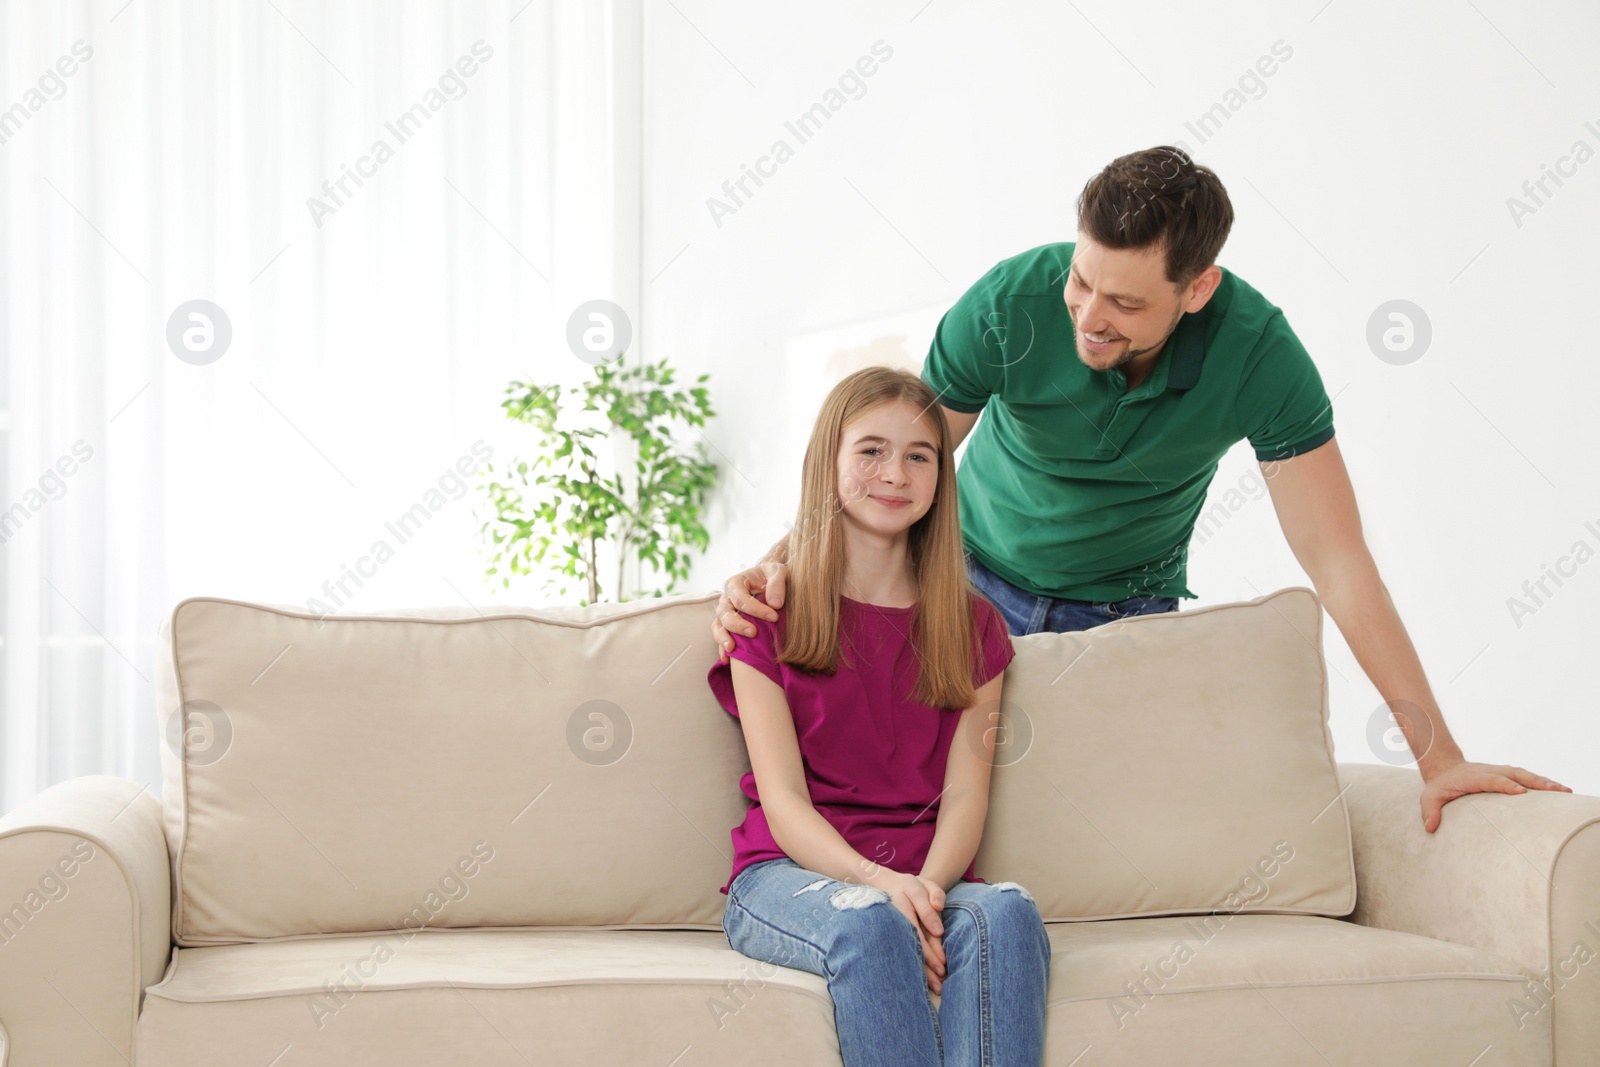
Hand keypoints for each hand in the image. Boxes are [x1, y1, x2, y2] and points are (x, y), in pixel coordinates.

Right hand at [714, 560, 789, 662]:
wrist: (770, 581)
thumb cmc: (772, 576)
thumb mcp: (777, 572)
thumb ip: (777, 583)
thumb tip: (776, 604)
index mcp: (735, 584)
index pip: (741, 598)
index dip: (756, 608)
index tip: (774, 617)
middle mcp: (726, 599)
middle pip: (725, 613)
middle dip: (738, 624)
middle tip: (753, 633)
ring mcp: (725, 614)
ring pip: (719, 626)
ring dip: (724, 638)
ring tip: (732, 648)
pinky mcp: (727, 627)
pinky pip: (720, 637)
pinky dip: (721, 648)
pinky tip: (726, 659)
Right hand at [876, 871, 946, 993]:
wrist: (879, 886)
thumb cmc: (908, 887)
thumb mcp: (922, 884)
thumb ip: (934, 894)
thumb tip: (938, 912)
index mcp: (903, 907)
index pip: (919, 930)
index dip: (930, 948)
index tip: (942, 963)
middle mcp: (895, 921)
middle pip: (912, 945)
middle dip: (926, 966)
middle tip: (940, 982)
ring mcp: (891, 930)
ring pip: (906, 952)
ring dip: (920, 971)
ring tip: (934, 987)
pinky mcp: (890, 937)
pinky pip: (901, 952)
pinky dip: (911, 966)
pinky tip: (920, 980)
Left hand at [1419, 760, 1571, 832]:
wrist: (1444, 767)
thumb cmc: (1439, 786)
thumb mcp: (1429, 797)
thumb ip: (1429, 811)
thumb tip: (1430, 827)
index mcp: (1473, 777)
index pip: (1492, 780)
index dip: (1505, 785)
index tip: (1521, 793)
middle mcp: (1490, 771)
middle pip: (1515, 774)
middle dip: (1535, 782)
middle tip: (1555, 791)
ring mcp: (1499, 771)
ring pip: (1525, 774)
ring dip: (1544, 782)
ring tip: (1565, 791)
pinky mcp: (1506, 774)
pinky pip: (1527, 777)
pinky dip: (1543, 783)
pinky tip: (1560, 791)